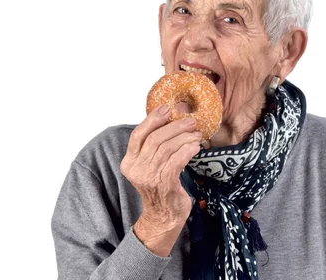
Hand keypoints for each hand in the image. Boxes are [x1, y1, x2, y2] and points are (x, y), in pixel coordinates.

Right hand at [120, 104, 201, 256]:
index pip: (137, 135)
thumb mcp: (150, 165)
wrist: (163, 216)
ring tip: (196, 134)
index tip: (166, 108)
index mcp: (129, 161)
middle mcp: (136, 168)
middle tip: (190, 121)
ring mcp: (149, 177)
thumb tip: (170, 120)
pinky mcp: (164, 184)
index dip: (152, 119)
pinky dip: (188, 150)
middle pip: (155, 139)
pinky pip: (177, 160)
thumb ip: (153, 147)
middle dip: (175, 126)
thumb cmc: (160, 186)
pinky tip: (195, 147)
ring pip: (167, 148)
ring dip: (185, 138)